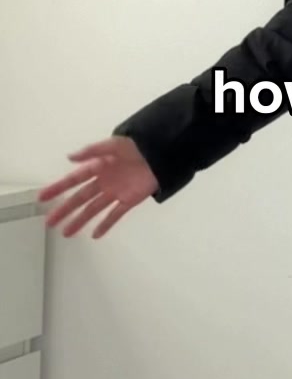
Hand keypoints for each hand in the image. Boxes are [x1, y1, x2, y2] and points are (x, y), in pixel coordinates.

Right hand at [37, 136, 158, 239]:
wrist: (161, 153)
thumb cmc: (138, 146)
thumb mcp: (113, 145)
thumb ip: (92, 151)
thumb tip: (70, 157)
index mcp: (98, 166)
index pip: (73, 180)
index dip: (58, 188)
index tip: (43, 197)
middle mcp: (103, 182)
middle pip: (80, 198)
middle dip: (64, 210)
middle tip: (49, 221)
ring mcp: (115, 193)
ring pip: (93, 209)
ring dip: (80, 220)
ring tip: (66, 233)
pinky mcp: (129, 200)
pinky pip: (114, 215)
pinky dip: (105, 225)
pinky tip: (94, 234)